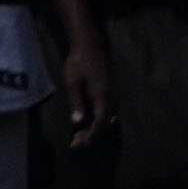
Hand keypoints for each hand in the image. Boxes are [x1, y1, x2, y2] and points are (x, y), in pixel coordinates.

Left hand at [47, 31, 111, 147]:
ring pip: (108, 118)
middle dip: (91, 135)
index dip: (91, 135)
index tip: (79, 144)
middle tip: (75, 142)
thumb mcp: (73, 81)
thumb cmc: (79, 62)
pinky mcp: (112, 91)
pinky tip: (87, 122)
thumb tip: (78, 122)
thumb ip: (76, 102)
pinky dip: (98, 120)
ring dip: (95, 128)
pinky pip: (108, 111)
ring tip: (79, 135)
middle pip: (105, 123)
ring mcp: (114, 94)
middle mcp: (113, 98)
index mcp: (103, 96)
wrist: (91, 45)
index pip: (100, 122)